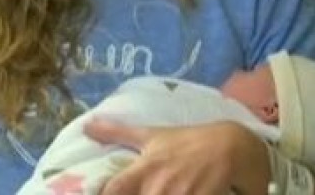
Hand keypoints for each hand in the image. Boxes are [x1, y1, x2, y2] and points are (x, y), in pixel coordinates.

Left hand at [83, 118, 269, 194]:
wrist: (228, 147)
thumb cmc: (185, 141)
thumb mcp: (152, 134)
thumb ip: (117, 132)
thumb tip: (86, 126)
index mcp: (143, 170)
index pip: (112, 190)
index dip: (102, 194)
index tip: (95, 194)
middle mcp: (157, 187)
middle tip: (141, 190)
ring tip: (163, 192)